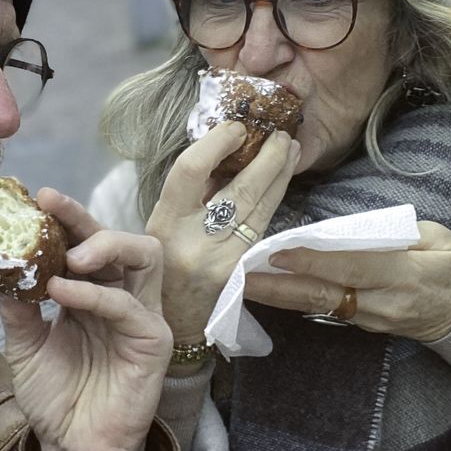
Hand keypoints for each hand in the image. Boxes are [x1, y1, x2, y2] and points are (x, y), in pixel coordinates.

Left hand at [0, 188, 171, 450]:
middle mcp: (119, 296)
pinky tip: (62, 292)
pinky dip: (95, 294)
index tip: (31, 198)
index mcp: (90, 292)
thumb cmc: (56, 398)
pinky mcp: (152, 342)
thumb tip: (1, 264)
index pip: (83, 242)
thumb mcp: (24, 345)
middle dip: (83, 218)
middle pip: (117, 238)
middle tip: (49, 206)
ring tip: (68, 255)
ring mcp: (140, 316)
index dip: (63, 219)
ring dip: (105, 244)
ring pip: (144, 256)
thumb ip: (18, 306)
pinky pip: (130, 306)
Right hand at [145, 122, 299, 347]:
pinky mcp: (243, 270)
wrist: (172, 322)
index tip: (235, 127)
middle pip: (240, 191)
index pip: (190, 172)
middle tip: (281, 134)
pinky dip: (274, 199)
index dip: (216, 144)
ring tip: (292, 148)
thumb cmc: (159, 267)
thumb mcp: (161, 226)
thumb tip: (224, 153)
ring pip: (260, 209)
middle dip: (267, 158)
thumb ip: (189, 193)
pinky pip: (263, 226)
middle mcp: (195, 242)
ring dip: (280, 175)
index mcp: (166, 224)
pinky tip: (282, 181)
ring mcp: (224, 259)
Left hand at [244, 221, 450, 342]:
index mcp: (403, 274)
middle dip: (278, 286)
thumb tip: (349, 228)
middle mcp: (382, 302)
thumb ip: (395, 233)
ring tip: (243, 281)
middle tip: (239, 274)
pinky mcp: (362, 326)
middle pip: (322, 294)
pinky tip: (270, 291)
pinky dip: (295, 300)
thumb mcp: (439, 238)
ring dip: (278, 295)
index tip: (277, 252)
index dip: (312, 261)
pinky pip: (324, 311)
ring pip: (317, 307)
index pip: (350, 266)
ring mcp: (370, 319)